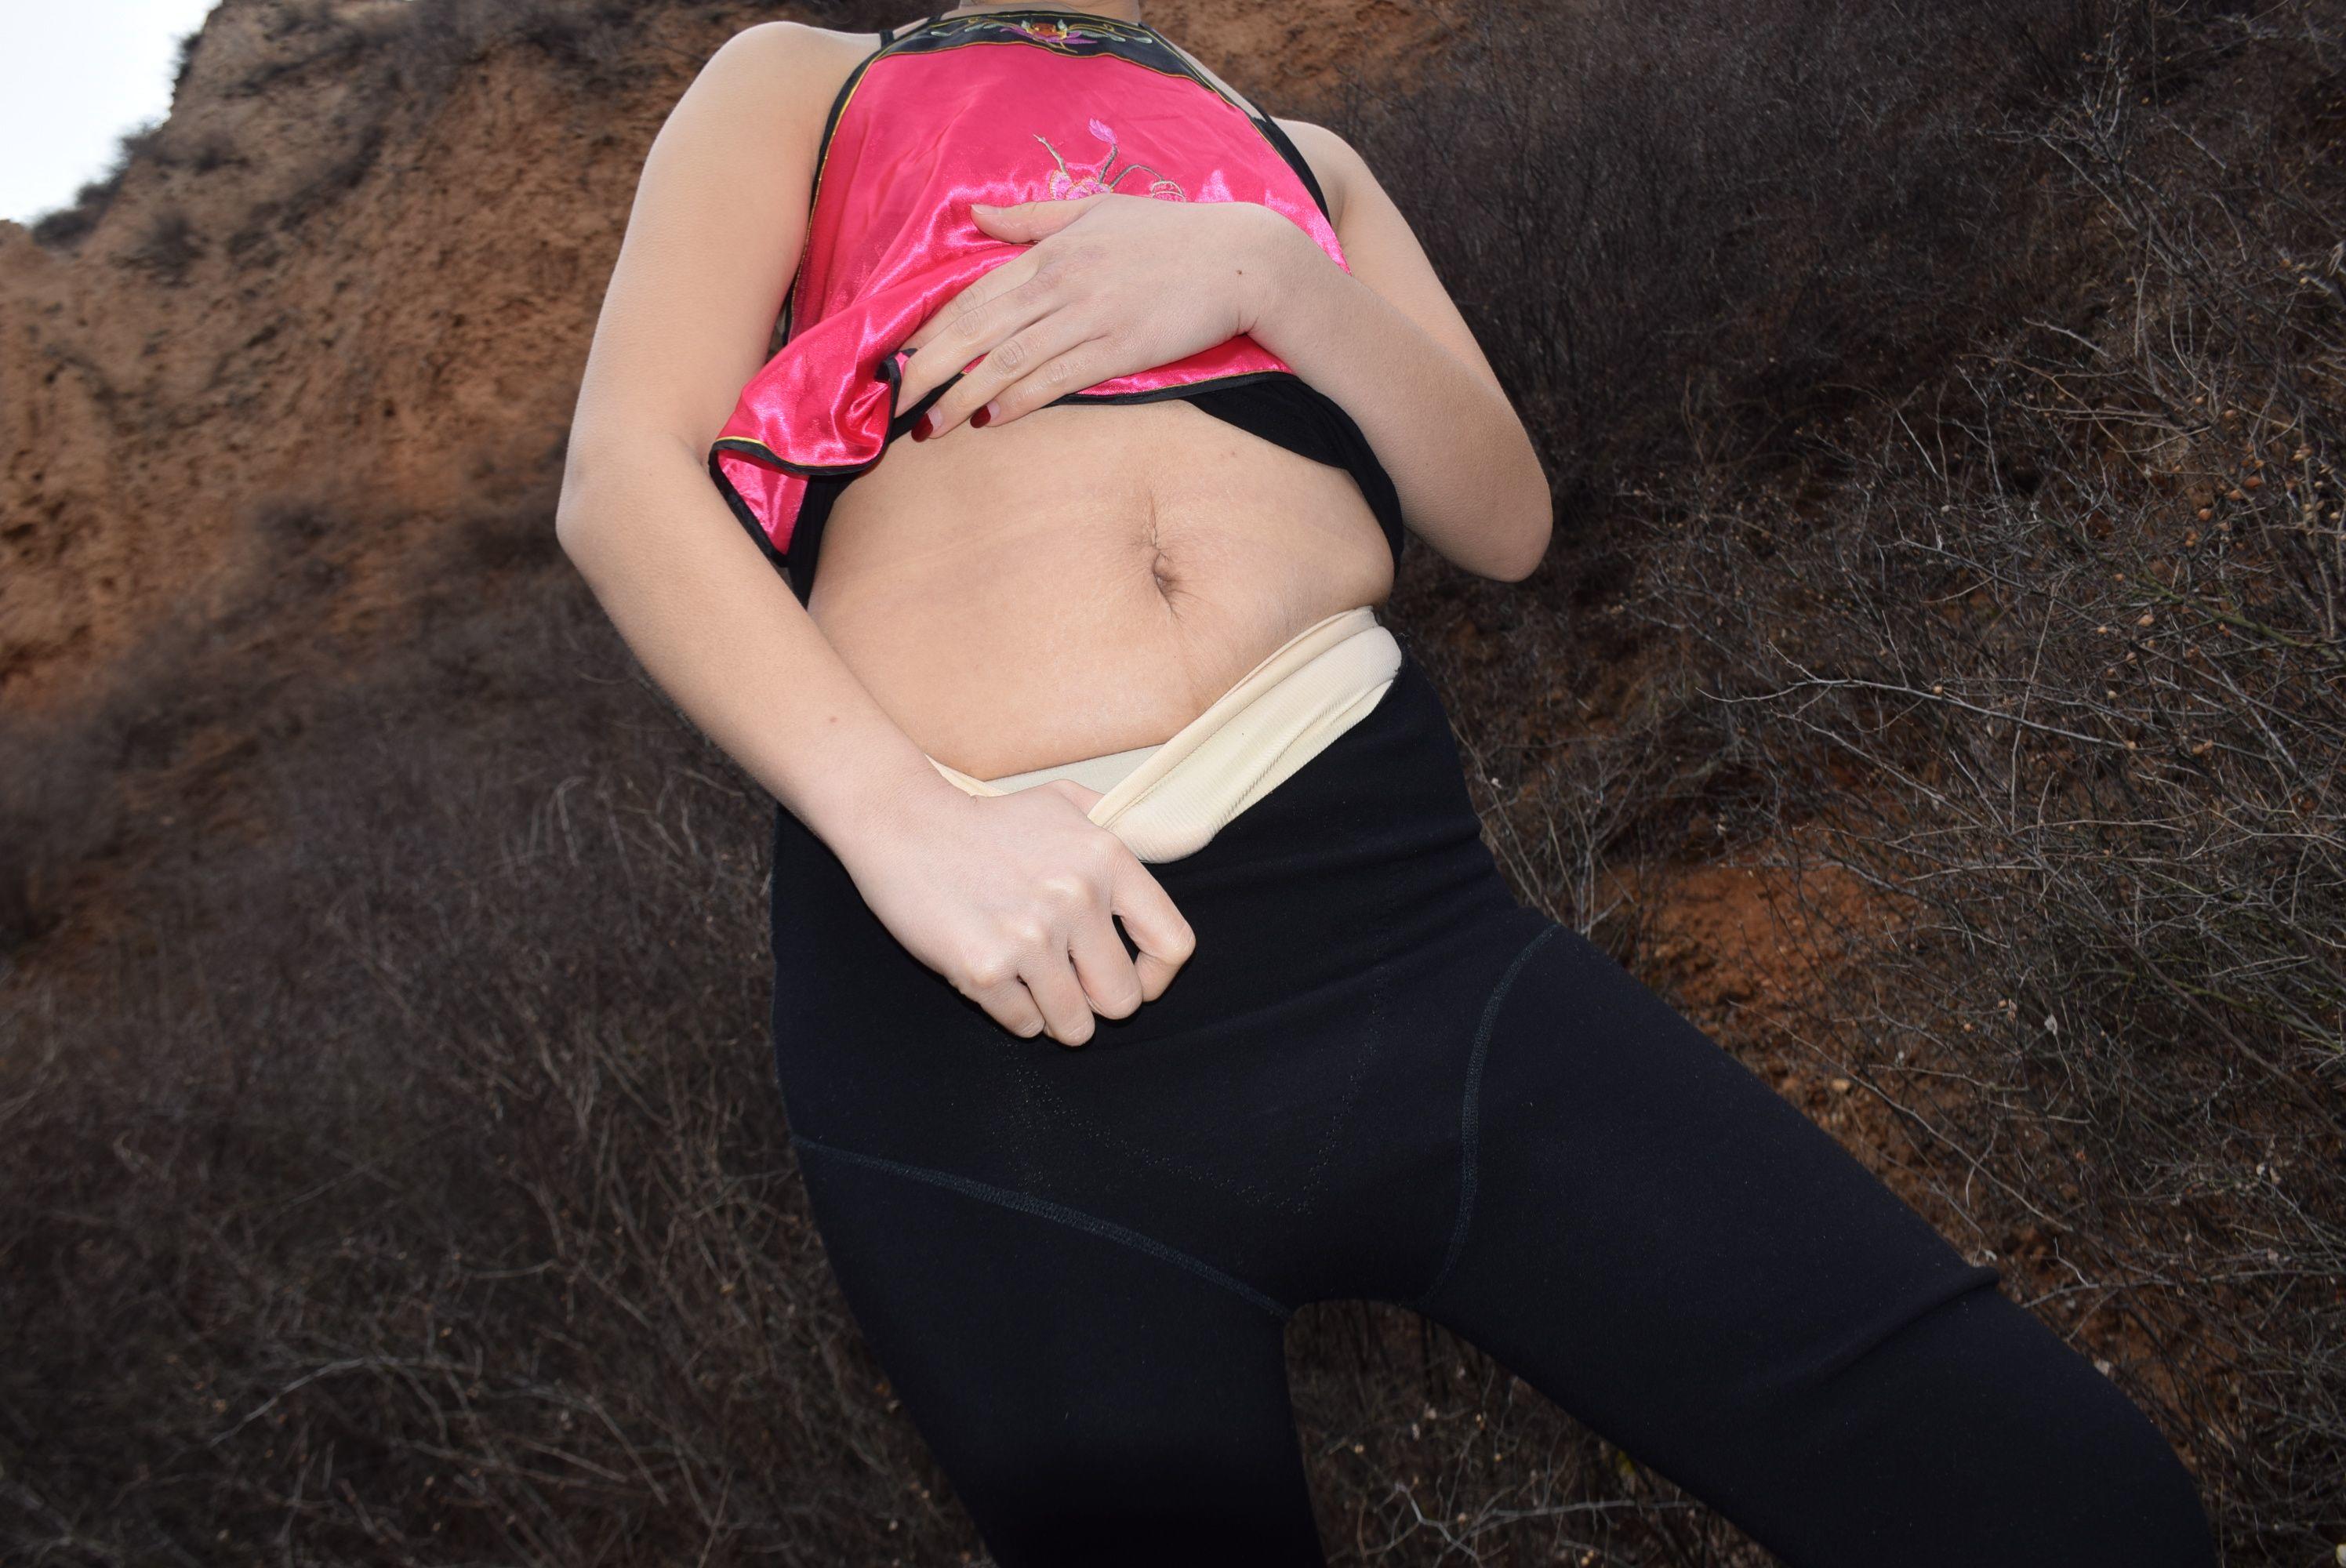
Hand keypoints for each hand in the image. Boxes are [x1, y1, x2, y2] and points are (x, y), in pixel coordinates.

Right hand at [838, 775, 1197, 1045]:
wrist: (904, 825)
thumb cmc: (987, 821)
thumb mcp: (1065, 802)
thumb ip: (1119, 831)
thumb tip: (1168, 851)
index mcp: (1107, 858)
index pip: (1173, 945)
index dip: (1156, 978)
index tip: (1134, 980)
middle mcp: (1076, 897)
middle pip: (1122, 1000)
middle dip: (1096, 1002)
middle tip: (1068, 985)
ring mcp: (1031, 936)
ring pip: (1075, 1025)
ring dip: (1056, 1016)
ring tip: (1033, 985)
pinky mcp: (985, 967)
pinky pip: (1024, 1025)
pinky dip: (1015, 1013)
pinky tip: (997, 978)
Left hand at [894, 192, 1298, 438]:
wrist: (1240, 258)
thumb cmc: (1169, 234)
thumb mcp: (1095, 210)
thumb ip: (1031, 219)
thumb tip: (974, 216)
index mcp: (1051, 250)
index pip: (975, 293)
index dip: (931, 328)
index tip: (896, 357)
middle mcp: (1062, 281)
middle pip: (979, 328)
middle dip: (930, 368)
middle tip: (895, 403)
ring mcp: (1091, 316)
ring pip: (1010, 358)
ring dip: (963, 395)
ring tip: (929, 426)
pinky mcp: (1121, 347)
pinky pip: (1058, 377)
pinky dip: (1020, 400)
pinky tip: (990, 420)